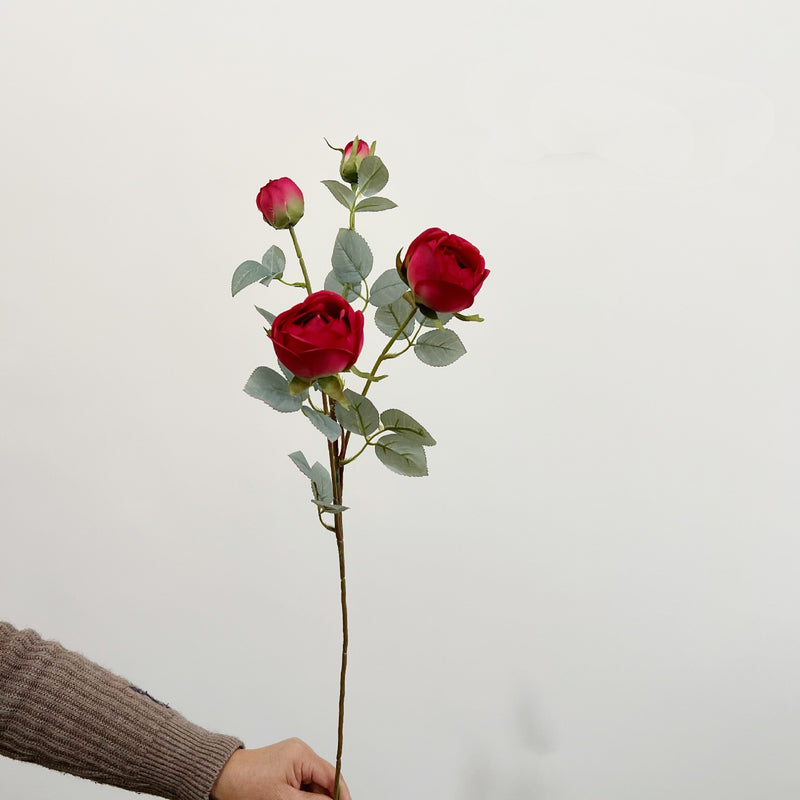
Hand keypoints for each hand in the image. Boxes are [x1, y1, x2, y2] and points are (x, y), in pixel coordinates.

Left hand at [210, 738, 351, 799]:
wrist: (221, 778)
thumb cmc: (246, 784)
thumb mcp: (283, 799)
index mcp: (302, 754)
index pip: (332, 775)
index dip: (341, 794)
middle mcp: (300, 753)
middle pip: (323, 781)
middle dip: (323, 798)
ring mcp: (292, 760)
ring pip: (312, 785)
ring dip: (312, 799)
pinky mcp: (285, 768)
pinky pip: (302, 784)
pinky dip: (302, 797)